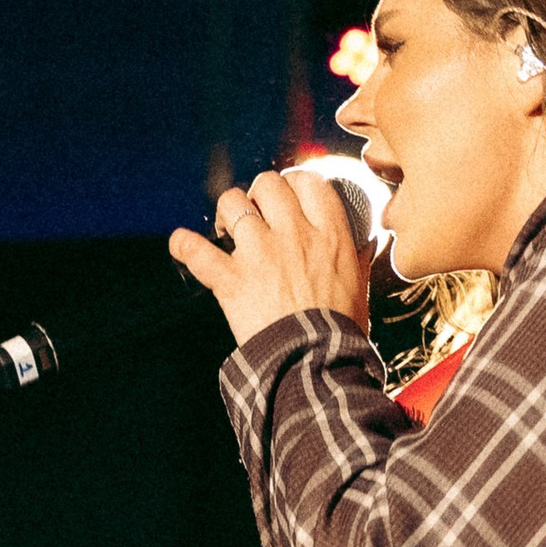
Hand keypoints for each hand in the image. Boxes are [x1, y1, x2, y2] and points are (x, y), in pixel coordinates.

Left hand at [169, 170, 370, 349]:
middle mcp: (293, 236)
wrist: (317, 364)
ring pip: (232, 203)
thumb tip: (364, 243)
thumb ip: (357, 258)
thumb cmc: (340, 331)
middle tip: (256, 212)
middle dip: (258, 193)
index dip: (294, 183)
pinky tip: (180, 242)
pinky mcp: (232, 279)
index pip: (309, 182)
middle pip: (268, 185)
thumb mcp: (360, 286)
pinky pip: (198, 251)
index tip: (289, 193)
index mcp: (329, 235)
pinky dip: (184, 245)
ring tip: (226, 228)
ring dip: (225, 212)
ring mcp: (260, 254)